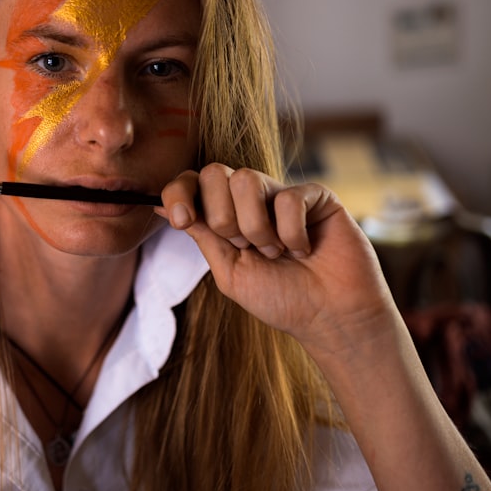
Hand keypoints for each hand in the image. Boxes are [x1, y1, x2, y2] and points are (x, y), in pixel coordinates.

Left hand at [157, 164, 397, 354]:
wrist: (329, 318)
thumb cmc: (282, 299)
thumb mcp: (229, 270)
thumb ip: (202, 235)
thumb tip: (161, 208)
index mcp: (225, 214)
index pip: (192, 182)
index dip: (179, 193)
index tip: (181, 220)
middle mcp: (251, 199)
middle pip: (215, 172)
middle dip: (223, 218)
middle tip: (246, 247)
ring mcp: (282, 194)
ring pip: (247, 179)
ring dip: (257, 228)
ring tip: (277, 252)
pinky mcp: (316, 196)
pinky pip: (288, 197)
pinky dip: (292, 233)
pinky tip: (305, 249)